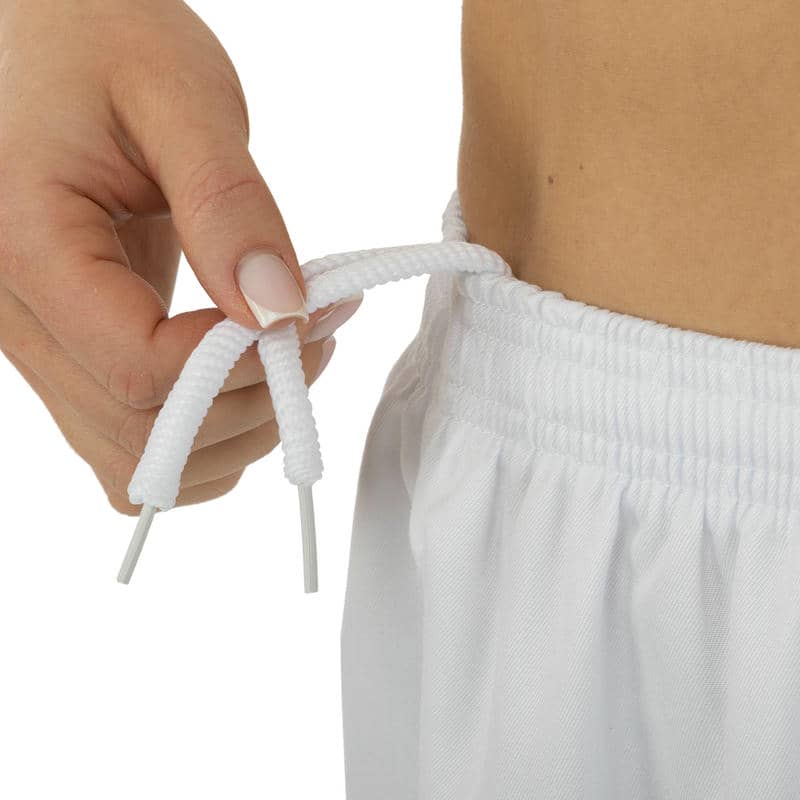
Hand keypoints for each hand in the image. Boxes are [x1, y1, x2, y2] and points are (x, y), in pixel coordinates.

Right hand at [0, 0, 353, 513]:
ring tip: (287, 358)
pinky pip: (129, 447)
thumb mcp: (179, 97)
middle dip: (249, 405)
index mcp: (26, 248)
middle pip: (140, 433)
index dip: (238, 366)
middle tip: (314, 336)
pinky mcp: (72, 352)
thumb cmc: (105, 41)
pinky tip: (243, 389)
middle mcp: (15, 317)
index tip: (307, 319)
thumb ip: (228, 208)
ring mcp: (40, 345)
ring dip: (231, 434)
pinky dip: (200, 445)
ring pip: (135, 461)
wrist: (59, 37)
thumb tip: (278, 312)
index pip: (139, 370)